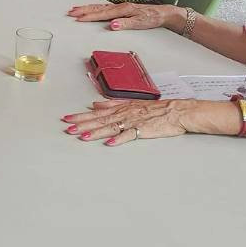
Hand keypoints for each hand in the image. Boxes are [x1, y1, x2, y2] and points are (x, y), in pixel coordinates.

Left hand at [62, 99, 192, 145]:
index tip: (67, 118)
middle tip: (68, 128)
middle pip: (100, 119)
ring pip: (111, 127)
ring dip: (96, 132)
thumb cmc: (157, 109)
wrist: (178, 111)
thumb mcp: (132, 103)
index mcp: (121, 107)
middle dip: (83, 124)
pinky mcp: (143, 130)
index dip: (81, 115)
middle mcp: (125, 113)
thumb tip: (95, 105)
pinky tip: (109, 143)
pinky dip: (119, 139)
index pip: (97, 112)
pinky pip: (129, 135)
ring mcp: (133, 121)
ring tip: (82, 136)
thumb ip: (112, 104)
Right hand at [67, 2, 177, 30]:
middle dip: (83, 10)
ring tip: (75, 9)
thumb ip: (125, 24)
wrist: (163, 13)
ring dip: (87, 8)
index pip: (102, 14)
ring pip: (99, 6)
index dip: (89, 16)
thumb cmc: (152, 18)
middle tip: (71, 12)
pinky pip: (104, 7)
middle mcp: (120, 6)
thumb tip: (112, 25)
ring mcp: (120, 7)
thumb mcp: (140, 23)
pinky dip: (95, 8)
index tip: (78, 19)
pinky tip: (91, 9)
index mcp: (123, 9)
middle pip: (98, 8)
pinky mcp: (121, 9)